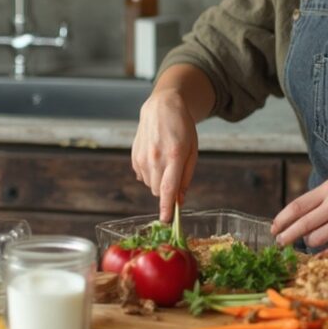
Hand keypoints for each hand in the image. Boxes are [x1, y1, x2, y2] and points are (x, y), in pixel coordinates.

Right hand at [131, 89, 198, 222]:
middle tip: (174, 175)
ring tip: (165, 161)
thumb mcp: (192, 151)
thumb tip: (180, 199)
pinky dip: (149, 173)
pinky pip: (142, 176)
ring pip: (150, 185)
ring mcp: (142, 157)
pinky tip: (155, 158)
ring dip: (158, 181)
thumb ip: (186, 176)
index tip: (167, 221)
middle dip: (167, 191)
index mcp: (175, 156)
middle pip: (159, 191)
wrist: (162, 107)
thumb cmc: (182, 128)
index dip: (168, 208)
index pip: (169, 189)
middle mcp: (156, 158)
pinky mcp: (134, 157)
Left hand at [270, 170, 327, 252]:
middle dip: (286, 236)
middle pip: (301, 225)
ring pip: (316, 239)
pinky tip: (322, 255)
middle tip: (280, 243)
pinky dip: (325, 255)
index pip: (296, 206)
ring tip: (311, 242)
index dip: (281, 219)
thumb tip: (302, 213)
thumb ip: (324, 196)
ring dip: (309, 244)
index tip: (274, 228)